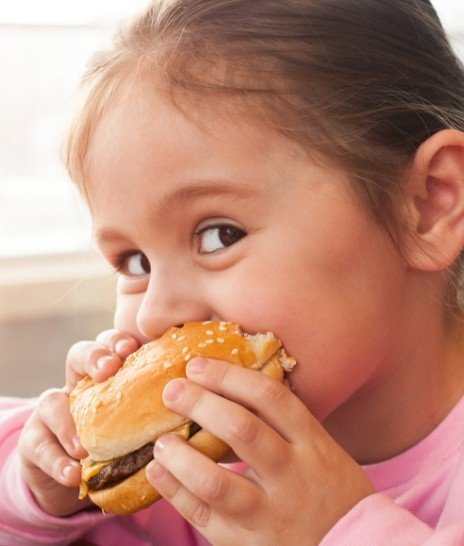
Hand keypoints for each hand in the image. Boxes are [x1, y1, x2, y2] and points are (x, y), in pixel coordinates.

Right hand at [18, 330, 139, 515]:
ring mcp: (51, 412)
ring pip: (51, 401)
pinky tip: (73, 474)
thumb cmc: (116, 444)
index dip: (118, 341)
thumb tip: (199, 411)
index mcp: (106, 376)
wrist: (73, 476)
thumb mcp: (136, 424)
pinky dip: (58, 462)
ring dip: (69, 422)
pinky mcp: (34, 442)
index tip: (134, 347)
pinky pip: (40, 447)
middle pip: (78, 355)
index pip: (110, 345)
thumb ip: (157, 413)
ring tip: (85, 447)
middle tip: (109, 369)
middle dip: (95, 357)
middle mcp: (77, 385)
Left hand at [146, 357, 374, 544]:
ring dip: (181, 455)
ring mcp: (270, 514)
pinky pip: (203, 515)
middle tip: (172, 390)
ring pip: (216, 481)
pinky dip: (174, 491)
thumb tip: (229, 386)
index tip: (198, 365)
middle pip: (241, 429)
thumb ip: (284, 424)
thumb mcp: (322, 450)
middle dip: (201, 404)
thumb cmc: (332, 490)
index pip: (270, 397)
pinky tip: (158, 472)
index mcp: (314, 444)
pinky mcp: (246, 544)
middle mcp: (293, 476)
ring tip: (161, 440)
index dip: (229, 376)